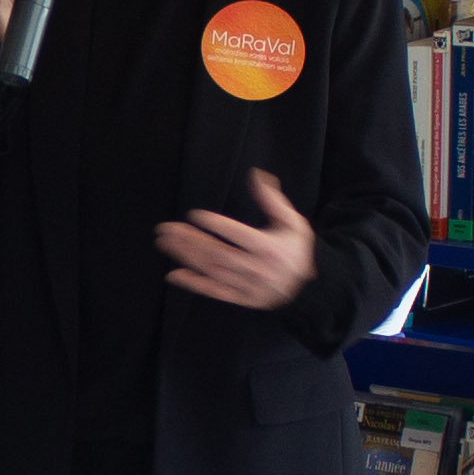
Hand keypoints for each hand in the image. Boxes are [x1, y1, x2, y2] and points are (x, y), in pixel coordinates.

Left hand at [155, 169, 316, 312]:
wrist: (308, 288)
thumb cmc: (297, 250)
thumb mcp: (293, 222)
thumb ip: (273, 200)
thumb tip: (257, 175)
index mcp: (269, 248)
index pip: (238, 235)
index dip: (216, 225)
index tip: (194, 216)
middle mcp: (257, 268)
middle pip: (218, 253)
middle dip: (189, 240)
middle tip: (166, 229)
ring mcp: (248, 286)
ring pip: (212, 270)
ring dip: (186, 257)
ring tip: (165, 243)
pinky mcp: (242, 299)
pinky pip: (215, 292)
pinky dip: (194, 284)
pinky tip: (174, 274)